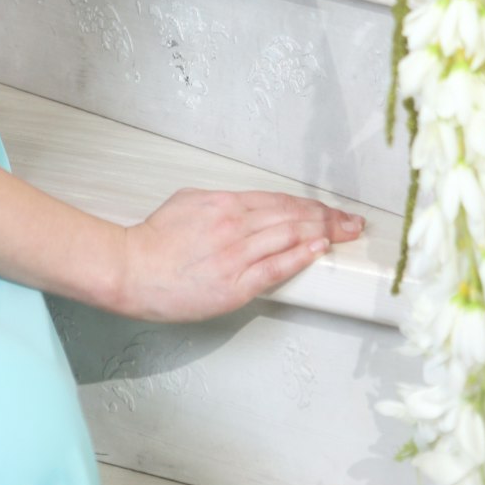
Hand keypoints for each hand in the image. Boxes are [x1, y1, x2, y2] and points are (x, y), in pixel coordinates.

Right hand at [114, 187, 364, 321]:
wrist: (132, 269)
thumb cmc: (154, 240)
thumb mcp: (188, 203)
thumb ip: (221, 203)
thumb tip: (245, 207)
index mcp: (224, 203)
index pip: (279, 201)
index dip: (310, 205)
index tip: (331, 210)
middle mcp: (234, 225)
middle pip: (291, 217)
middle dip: (327, 217)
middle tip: (352, 221)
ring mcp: (236, 254)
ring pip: (288, 237)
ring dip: (322, 233)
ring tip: (346, 233)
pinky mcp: (234, 284)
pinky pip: (275, 267)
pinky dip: (300, 256)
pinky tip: (318, 250)